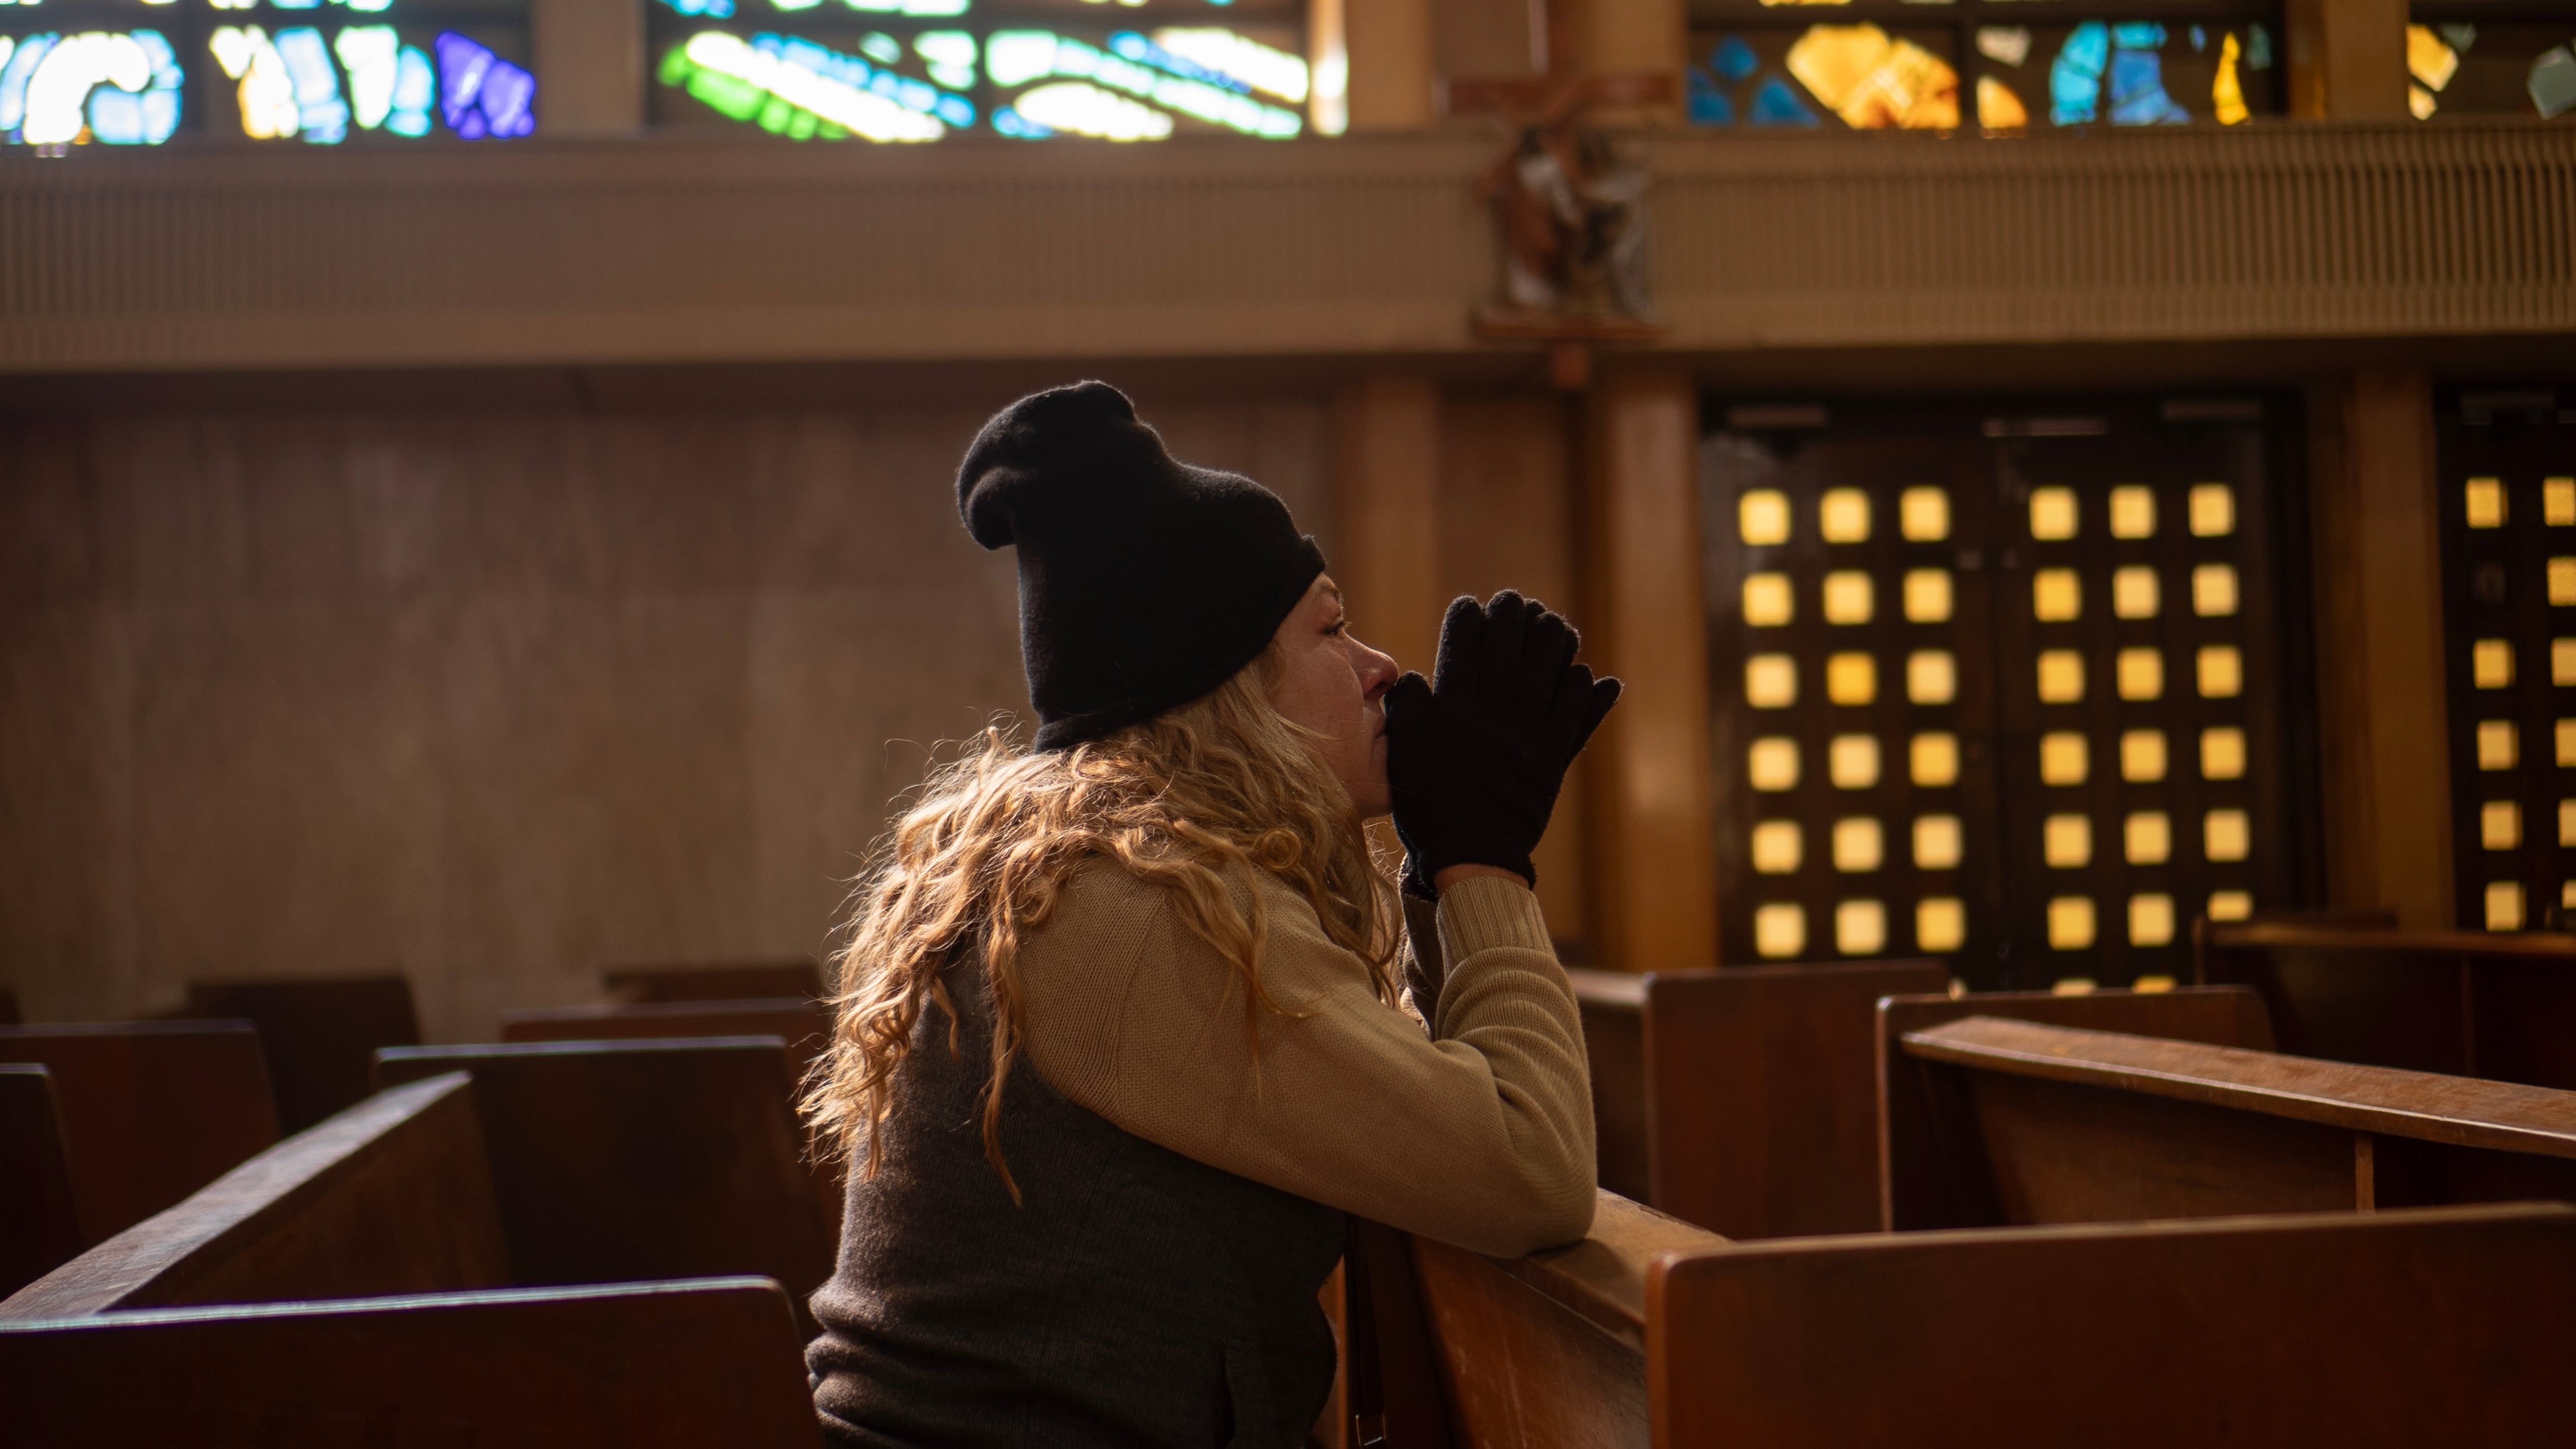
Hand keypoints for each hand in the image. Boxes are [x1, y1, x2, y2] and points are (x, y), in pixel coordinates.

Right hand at [1383, 591, 1620, 895]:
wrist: (1472, 855)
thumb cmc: (1429, 806)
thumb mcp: (1403, 755)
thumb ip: (1407, 711)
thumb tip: (1413, 679)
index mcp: (1457, 707)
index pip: (1465, 643)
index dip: (1469, 618)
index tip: (1471, 605)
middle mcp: (1498, 711)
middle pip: (1511, 644)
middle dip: (1512, 615)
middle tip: (1514, 602)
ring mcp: (1532, 731)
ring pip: (1550, 667)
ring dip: (1553, 640)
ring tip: (1553, 624)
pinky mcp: (1556, 755)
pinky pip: (1577, 711)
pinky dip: (1584, 689)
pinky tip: (1586, 675)